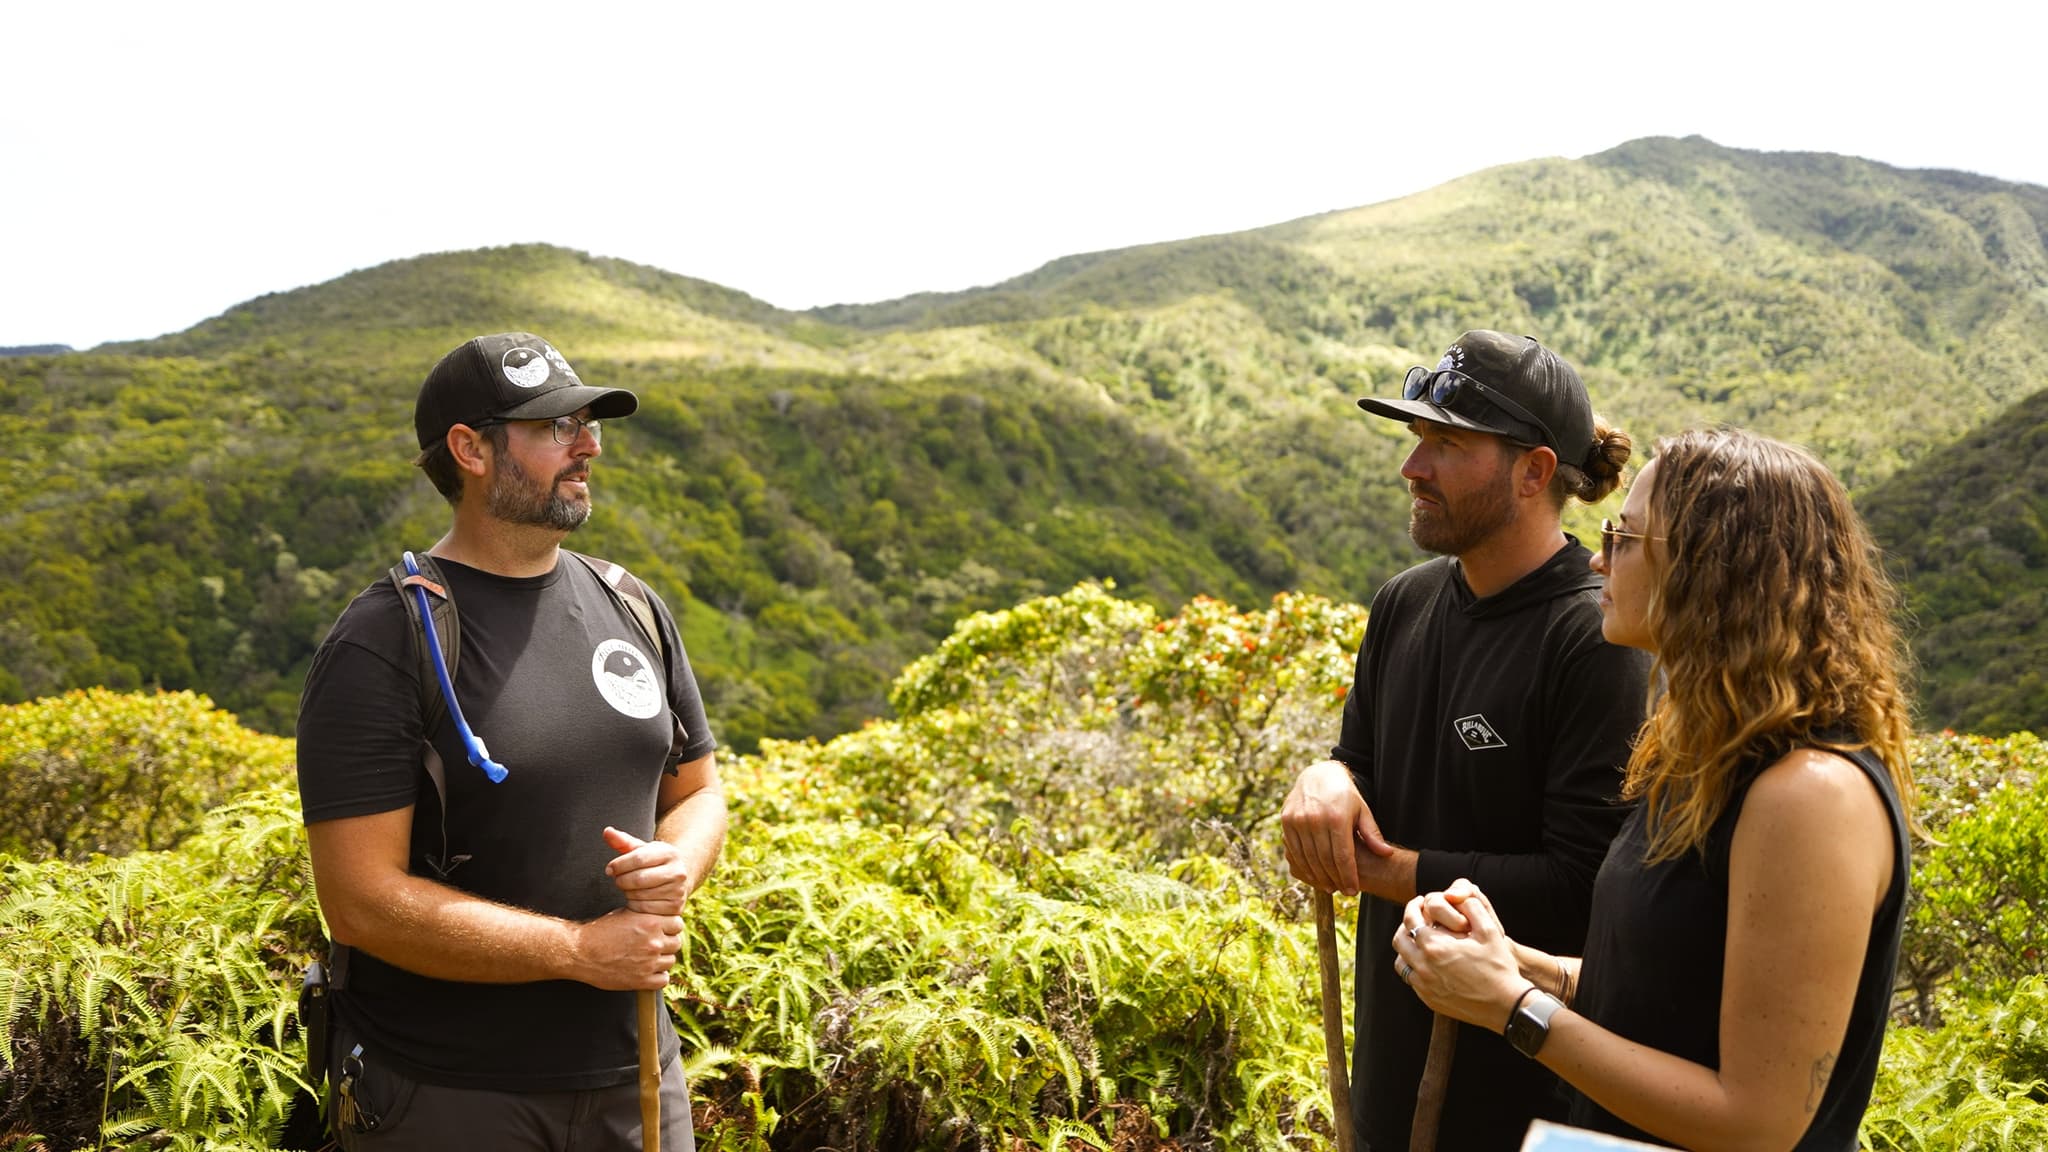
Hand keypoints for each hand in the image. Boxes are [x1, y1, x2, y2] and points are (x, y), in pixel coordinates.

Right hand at [570, 906, 682, 990]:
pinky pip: (663, 980)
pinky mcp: (642, 980)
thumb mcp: (625, 914)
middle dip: (667, 943)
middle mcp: (654, 942)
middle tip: (653, 945)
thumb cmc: (600, 932)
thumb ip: (646, 916)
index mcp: (651, 923)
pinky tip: (647, 972)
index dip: (670, 927)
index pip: (678, 924)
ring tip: (647, 958)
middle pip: (676, 943)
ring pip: (670, 961)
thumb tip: (662, 918)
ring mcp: (649, 963)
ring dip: (661, 960)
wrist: (581, 953)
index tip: (662, 930)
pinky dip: (657, 977)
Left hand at [603, 826, 690, 914]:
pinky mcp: (674, 908)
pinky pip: (645, 908)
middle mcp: (678, 872)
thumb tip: (607, 831)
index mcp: (670, 853)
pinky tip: (636, 899)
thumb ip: (622, 841)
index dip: (619, 865)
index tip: (609, 869)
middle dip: (621, 880)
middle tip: (618, 880)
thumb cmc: (651, 862)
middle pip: (638, 879)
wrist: (674, 880)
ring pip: (640, 895)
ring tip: (629, 888)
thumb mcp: (640, 850)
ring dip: (627, 893)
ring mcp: (678, 891)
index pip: (638, 858)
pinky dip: (634, 905)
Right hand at [1282, 759, 1395, 895]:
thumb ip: (1372, 834)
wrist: (1318, 775)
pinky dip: (1302, 865)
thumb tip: (1386, 853)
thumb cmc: (1344, 796)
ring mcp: (1298, 820)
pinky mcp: (1286, 821)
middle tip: (1342, 891)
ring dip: (1317, 876)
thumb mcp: (1362, 811)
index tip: (1353, 891)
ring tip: (1329, 887)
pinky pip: (1293, 850)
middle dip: (1334, 879)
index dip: (1348, 877)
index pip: (1343, 856)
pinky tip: (1313, 874)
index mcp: (1337, 817)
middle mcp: (1315, 819)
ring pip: (1307, 858)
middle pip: (1324, 860)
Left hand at [1392, 879, 1524, 1030]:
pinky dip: (1414, 967)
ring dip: (1407, 948)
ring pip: (1401, 962)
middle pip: (1399, 940)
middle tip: (1417, 919)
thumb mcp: (1490, 931)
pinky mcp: (1429, 1000)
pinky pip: (1411, 980)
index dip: (1413, 906)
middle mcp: (1424, 967)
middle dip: (1405, 925)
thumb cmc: (1499, 967)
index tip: (1419, 902)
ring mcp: (1424, 986)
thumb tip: (1457, 894)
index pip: (1410, 919)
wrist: (1505, 1005)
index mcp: (1435, 947)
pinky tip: (1428, 962)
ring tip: (1419, 941)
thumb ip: (1472, 907)